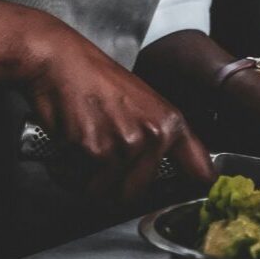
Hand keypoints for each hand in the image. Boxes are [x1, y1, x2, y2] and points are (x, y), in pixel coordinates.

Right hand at [24, 22, 213, 200]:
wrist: (59, 61)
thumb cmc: (94, 79)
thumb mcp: (143, 103)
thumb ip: (160, 137)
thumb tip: (173, 171)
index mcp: (171, 123)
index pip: (200, 172)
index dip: (196, 190)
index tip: (185, 197)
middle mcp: (154, 136)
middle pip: (137, 194)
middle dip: (112, 187)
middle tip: (98, 166)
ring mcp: (125, 144)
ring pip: (105, 193)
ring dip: (85, 182)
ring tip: (79, 154)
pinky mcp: (95, 150)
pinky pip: (79, 183)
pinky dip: (65, 172)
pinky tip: (65, 149)